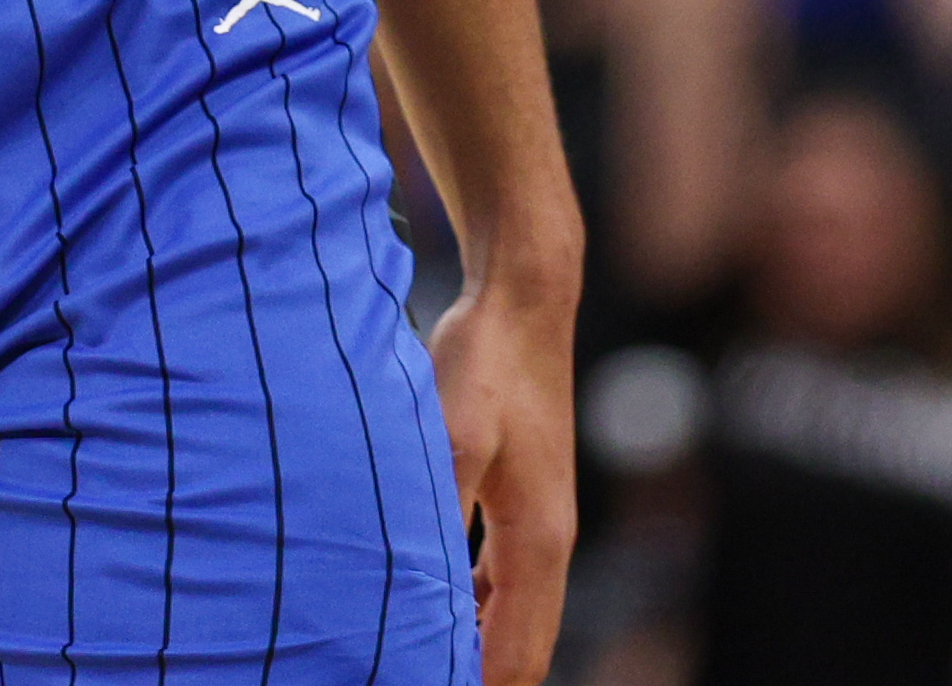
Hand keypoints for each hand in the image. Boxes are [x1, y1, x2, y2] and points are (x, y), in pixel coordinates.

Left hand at [430, 274, 577, 683]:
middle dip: (478, 677)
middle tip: (402, 676)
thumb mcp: (454, 438)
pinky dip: (471, 605)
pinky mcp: (522, 500)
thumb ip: (439, 514)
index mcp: (538, 544)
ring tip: (411, 658)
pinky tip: (427, 599)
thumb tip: (415, 584)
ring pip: (512, 615)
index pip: (516, 657)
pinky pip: (500, 579)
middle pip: (522, 649)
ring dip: (473, 644)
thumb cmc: (487, 364)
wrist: (523, 303)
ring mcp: (540, 523)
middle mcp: (549, 545)